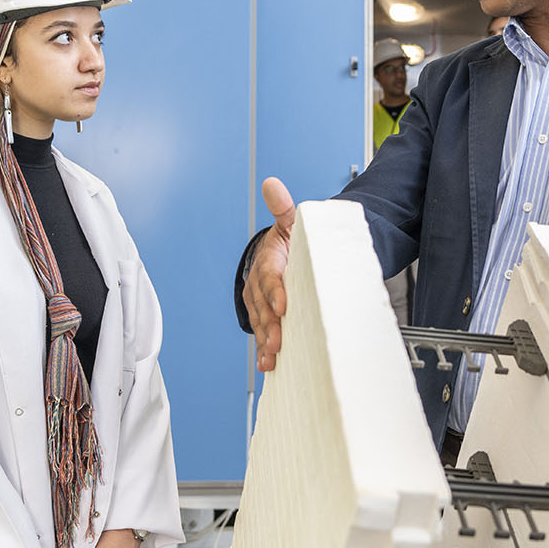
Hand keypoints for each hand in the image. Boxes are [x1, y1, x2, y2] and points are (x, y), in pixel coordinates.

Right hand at [245, 178, 297, 372]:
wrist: (280, 257)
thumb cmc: (289, 243)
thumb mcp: (290, 223)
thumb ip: (283, 208)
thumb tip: (271, 183)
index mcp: (268, 262)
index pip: (270, 277)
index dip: (274, 291)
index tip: (283, 304)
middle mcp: (259, 285)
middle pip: (263, 306)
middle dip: (270, 324)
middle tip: (279, 340)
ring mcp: (259, 303)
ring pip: (260, 323)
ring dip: (265, 341)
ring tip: (271, 357)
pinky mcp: (263, 316)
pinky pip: (262, 333)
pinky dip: (264, 349)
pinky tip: (268, 363)